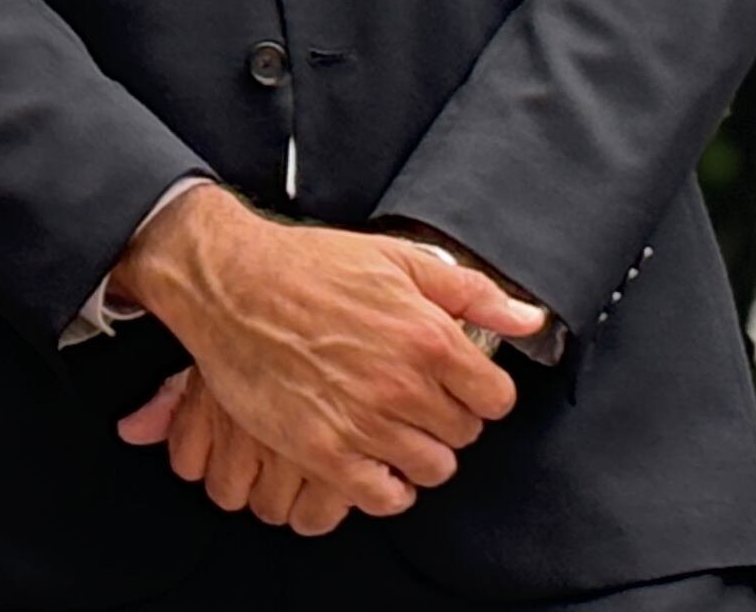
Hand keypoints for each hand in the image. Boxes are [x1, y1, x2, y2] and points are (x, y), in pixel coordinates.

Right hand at [107, 186, 546, 506]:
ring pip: (431, 469)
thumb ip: (470, 292)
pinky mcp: (323, 450)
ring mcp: (362, 421)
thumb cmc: (306, 266)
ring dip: (417, 452)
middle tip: (410, 397)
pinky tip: (369, 457)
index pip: (496, 399)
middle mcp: (401, 384)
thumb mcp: (395, 259)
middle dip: (444, 417)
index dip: (477, 391)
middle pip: (463, 436)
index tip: (453, 384)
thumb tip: (528, 319)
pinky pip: (383, 497)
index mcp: (427, 337)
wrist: (227, 282)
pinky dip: (384, 486)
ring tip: (389, 426)